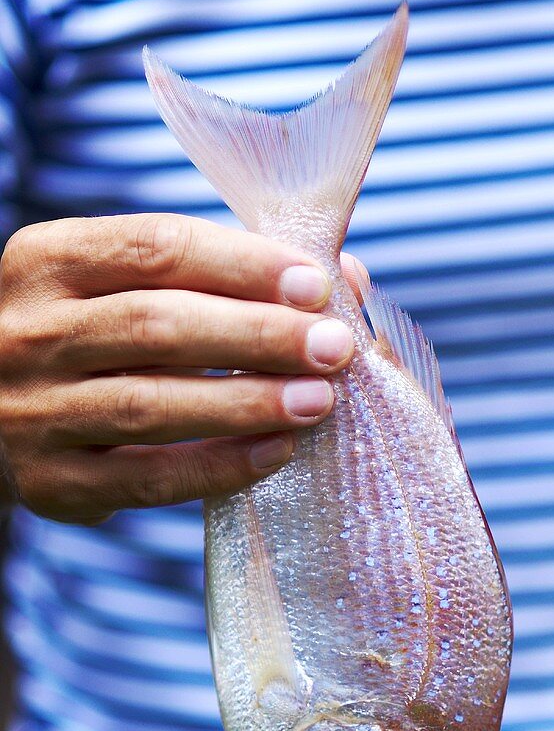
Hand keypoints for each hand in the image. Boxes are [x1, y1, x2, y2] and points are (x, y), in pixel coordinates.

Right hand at [0, 213, 358, 524]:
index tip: (315, 285)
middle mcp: (27, 332)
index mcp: (47, 260)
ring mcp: (31, 412)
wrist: (2, 412)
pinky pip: (147, 478)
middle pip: (156, 326)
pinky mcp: (51, 482)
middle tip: (332, 347)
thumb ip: (222, 274)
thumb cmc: (95, 336)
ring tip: (318, 400)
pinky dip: (219, 466)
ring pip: (150, 406)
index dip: (244, 264)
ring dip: (247, 403)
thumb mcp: (129, 286)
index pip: (155, 247)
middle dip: (258, 335)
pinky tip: (276, 452)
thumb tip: (343, 277)